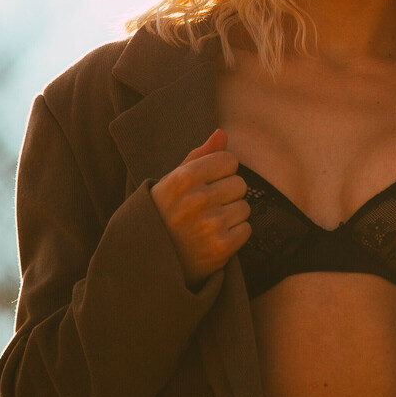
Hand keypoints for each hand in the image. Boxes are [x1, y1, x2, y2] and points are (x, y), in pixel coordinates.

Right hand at [152, 128, 250, 288]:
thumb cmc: (164, 215)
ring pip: (245, 207)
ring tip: (208, 223)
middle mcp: (197, 199)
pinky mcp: (222, 247)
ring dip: (231, 215)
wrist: (149, 262)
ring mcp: (211, 224)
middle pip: (240, 183)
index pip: (229, 160)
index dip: (220, 172)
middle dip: (226, 194)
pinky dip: (235, 235)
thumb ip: (198, 157)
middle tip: (205, 208)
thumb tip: (222, 133)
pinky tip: (214, 238)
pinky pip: (246, 229)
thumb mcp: (171, 182)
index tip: (206, 185)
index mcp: (184, 178)